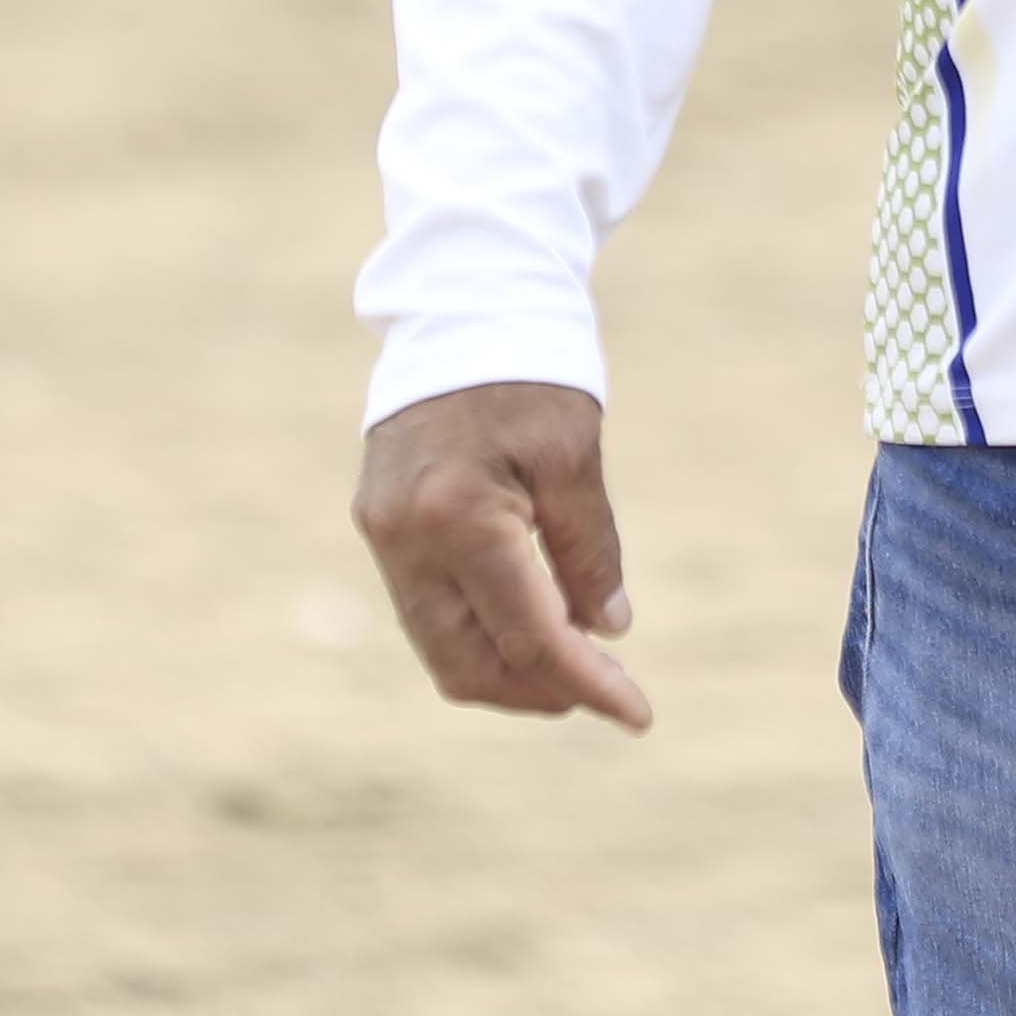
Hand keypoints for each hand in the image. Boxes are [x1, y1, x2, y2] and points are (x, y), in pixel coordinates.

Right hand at [351, 380, 650, 731]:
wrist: (459, 300)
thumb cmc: (529, 369)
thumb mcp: (575, 457)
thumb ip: (588, 552)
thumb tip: (607, 632)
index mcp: (457, 517)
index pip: (528, 637)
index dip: (588, 685)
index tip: (638, 715)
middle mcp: (404, 535)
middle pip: (466, 665)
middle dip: (539, 691)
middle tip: (605, 691)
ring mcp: (382, 532)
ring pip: (439, 647)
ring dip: (506, 669)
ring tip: (572, 661)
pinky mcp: (378, 522)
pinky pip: (426, 608)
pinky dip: (479, 630)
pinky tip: (530, 619)